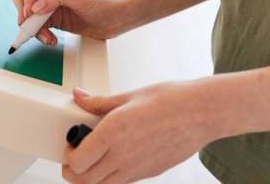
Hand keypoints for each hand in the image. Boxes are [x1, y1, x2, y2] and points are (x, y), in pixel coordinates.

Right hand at [8, 0, 133, 44]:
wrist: (117, 17)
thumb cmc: (105, 1)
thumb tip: (36, 6)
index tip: (31, 10)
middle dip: (22, 10)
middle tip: (29, 23)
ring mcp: (49, 4)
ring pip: (26, 14)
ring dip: (32, 27)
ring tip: (46, 36)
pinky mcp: (52, 18)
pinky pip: (36, 27)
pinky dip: (40, 35)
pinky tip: (51, 39)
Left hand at [62, 83, 222, 183]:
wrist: (201, 113)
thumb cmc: (170, 100)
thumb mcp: (129, 96)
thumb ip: (99, 102)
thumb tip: (79, 97)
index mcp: (113, 132)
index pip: (77, 160)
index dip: (68, 154)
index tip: (70, 142)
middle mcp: (122, 155)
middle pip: (84, 180)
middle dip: (72, 171)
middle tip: (73, 155)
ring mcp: (136, 168)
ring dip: (89, 178)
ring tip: (90, 160)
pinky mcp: (148, 173)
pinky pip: (120, 183)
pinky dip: (108, 178)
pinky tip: (112, 160)